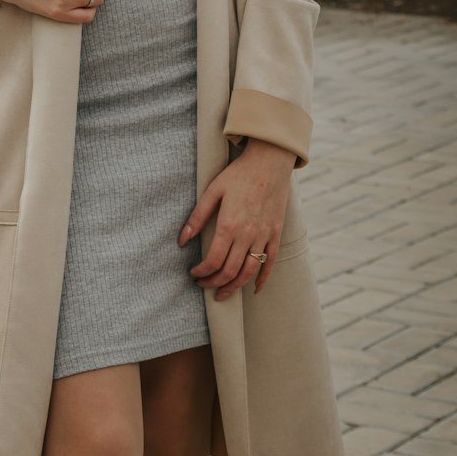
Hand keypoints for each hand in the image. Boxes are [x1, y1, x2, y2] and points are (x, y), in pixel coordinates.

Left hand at [179, 139, 296, 297]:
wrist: (269, 161)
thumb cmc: (238, 174)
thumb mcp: (213, 191)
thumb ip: (197, 217)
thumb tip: (181, 241)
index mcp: (229, 225)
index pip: (212, 261)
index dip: (201, 272)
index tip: (193, 273)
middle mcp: (247, 235)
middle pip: (230, 271)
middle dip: (214, 283)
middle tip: (203, 285)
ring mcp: (264, 236)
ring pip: (249, 272)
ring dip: (234, 287)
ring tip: (222, 294)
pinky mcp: (275, 233)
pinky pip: (270, 262)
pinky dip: (262, 279)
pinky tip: (254, 289)